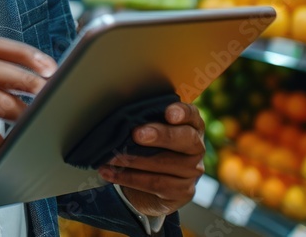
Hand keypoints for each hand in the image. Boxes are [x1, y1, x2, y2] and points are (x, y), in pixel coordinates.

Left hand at [97, 101, 205, 216]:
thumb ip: (144, 119)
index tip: (168, 113)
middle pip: (185, 138)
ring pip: (165, 163)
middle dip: (160, 136)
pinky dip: (128, 178)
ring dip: (134, 159)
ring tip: (111, 156)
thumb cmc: (150, 145)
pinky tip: (109, 172)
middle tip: (136, 134)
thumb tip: (121, 113)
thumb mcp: (149, 128)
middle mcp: (197, 147)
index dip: (182, 112)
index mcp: (191, 124)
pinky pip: (155, 184)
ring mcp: (192, 170)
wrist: (154, 182)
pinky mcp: (183, 191)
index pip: (192, 114)